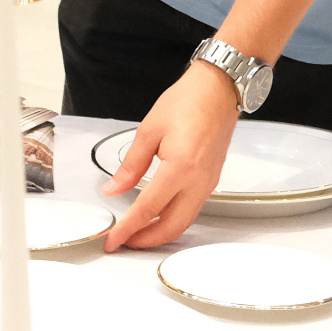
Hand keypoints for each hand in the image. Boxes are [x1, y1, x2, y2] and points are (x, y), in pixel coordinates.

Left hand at [100, 64, 241, 249]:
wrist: (218, 89)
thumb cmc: (189, 101)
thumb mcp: (148, 130)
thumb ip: (130, 166)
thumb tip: (113, 188)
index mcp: (180, 168)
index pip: (147, 210)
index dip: (127, 229)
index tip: (113, 240)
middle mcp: (198, 181)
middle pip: (171, 226)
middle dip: (145, 240)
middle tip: (124, 241)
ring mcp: (208, 183)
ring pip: (184, 222)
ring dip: (160, 232)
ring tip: (138, 231)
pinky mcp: (211, 180)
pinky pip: (192, 209)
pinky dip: (174, 219)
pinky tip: (159, 214)